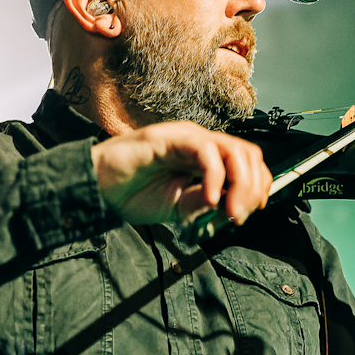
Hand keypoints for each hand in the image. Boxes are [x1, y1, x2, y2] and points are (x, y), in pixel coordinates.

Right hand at [91, 121, 271, 225]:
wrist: (97, 188)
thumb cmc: (132, 193)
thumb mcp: (178, 208)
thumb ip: (204, 205)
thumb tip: (230, 206)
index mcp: (205, 159)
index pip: (247, 163)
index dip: (257, 186)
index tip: (250, 211)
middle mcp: (200, 144)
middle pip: (247, 155)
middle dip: (252, 188)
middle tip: (239, 216)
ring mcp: (186, 138)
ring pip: (233, 150)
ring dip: (240, 183)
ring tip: (229, 210)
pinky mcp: (169, 138)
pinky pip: (205, 151)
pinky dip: (215, 176)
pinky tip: (209, 198)